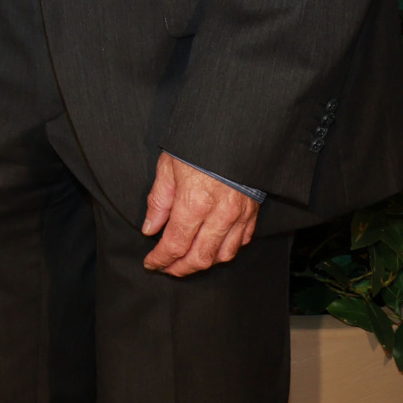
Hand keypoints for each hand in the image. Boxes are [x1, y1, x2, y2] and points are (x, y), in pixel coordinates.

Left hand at [141, 152, 259, 275]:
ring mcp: (239, 216)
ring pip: (222, 256)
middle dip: (180, 268)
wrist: (233, 134)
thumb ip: (158, 201)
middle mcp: (219, 215)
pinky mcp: (252, 214)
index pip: (175, 244)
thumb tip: (150, 228)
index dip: (161, 259)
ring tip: (186, 262)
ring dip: (203, 263)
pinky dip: (224, 251)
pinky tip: (212, 249)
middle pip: (200, 257)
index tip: (151, 263)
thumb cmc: (195, 147)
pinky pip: (240, 243)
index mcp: (194, 203)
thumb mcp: (168, 167)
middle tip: (166, 269)